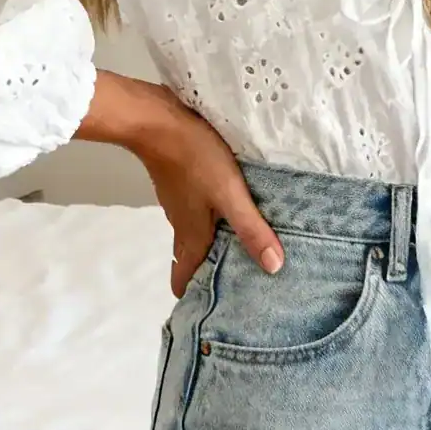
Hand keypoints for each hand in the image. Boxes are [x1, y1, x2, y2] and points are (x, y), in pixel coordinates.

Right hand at [77, 72, 283, 295]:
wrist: (156, 120)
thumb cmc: (193, 158)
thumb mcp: (230, 194)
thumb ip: (251, 229)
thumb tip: (274, 268)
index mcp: (192, 237)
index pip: (183, 279)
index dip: (193, 297)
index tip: (209, 310)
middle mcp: (182, 227)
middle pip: (191, 261)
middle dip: (208, 275)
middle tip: (235, 285)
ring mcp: (179, 205)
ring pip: (194, 237)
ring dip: (212, 247)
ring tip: (240, 251)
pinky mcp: (180, 184)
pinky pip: (195, 213)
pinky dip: (210, 222)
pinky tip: (228, 213)